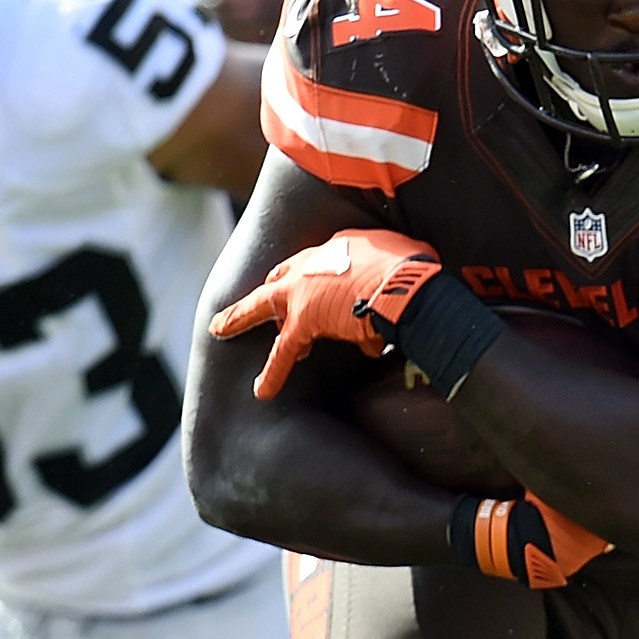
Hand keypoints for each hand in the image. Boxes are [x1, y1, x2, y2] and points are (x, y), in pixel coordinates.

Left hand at [208, 229, 442, 398]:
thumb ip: (394, 269)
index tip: (311, 283)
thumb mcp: (401, 255)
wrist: (406, 286)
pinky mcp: (303, 323)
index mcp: (339, 247)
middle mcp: (314, 265)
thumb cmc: (414, 269)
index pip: (314, 261)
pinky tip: (261, 391)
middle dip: (270, 292)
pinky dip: (272, 374)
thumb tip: (413, 281)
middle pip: (280, 277)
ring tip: (224, 329)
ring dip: (242, 319)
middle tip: (260, 305)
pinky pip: (282, 353)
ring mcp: (303, 293)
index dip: (309, 274)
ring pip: (263, 308)